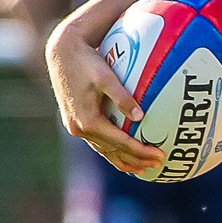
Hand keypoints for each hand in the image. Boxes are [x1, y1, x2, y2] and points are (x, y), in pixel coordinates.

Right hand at [44, 22, 164, 173]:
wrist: (61, 53)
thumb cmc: (86, 61)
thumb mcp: (106, 77)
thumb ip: (122, 97)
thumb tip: (140, 117)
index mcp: (88, 121)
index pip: (121, 143)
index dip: (141, 151)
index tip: (160, 155)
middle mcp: (80, 128)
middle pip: (113, 152)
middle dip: (137, 160)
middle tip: (158, 164)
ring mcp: (75, 127)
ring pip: (103, 151)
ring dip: (123, 160)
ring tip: (141, 168)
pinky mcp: (74, 122)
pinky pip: (97, 142)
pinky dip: (110, 152)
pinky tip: (121, 155)